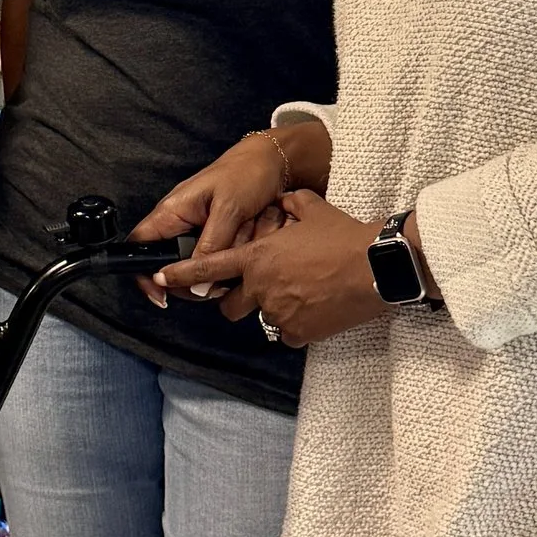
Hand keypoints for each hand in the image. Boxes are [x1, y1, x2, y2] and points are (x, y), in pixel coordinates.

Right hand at [129, 130, 289, 306]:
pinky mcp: (216, 237)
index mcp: (171, 212)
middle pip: (175, 266)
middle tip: (224, 274)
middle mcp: (180, 224)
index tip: (163, 297)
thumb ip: (212, 245)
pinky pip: (221, 258)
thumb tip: (197, 283)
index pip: (139, 246)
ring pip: (203, 265)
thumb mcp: (229, 209)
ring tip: (248, 235)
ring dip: (227, 259)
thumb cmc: (246, 173)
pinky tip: (253, 237)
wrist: (272, 162)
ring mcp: (198, 232)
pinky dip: (238, 253)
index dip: (144, 274)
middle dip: (201, 273)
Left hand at [152, 188, 387, 348]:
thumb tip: (284, 202)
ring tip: (302, 295)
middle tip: (263, 289)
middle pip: (231, 305)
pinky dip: (298, 326)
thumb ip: (289, 206)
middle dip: (240, 299)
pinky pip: (289, 334)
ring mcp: (279, 313)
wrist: (375, 266)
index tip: (161, 277)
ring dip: (274, 310)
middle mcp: (261, 288)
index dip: (181, 275)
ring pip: (263, 319)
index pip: (208, 268)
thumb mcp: (311, 208)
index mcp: (257, 257)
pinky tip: (316, 311)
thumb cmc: (342, 235)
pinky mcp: (300, 333)